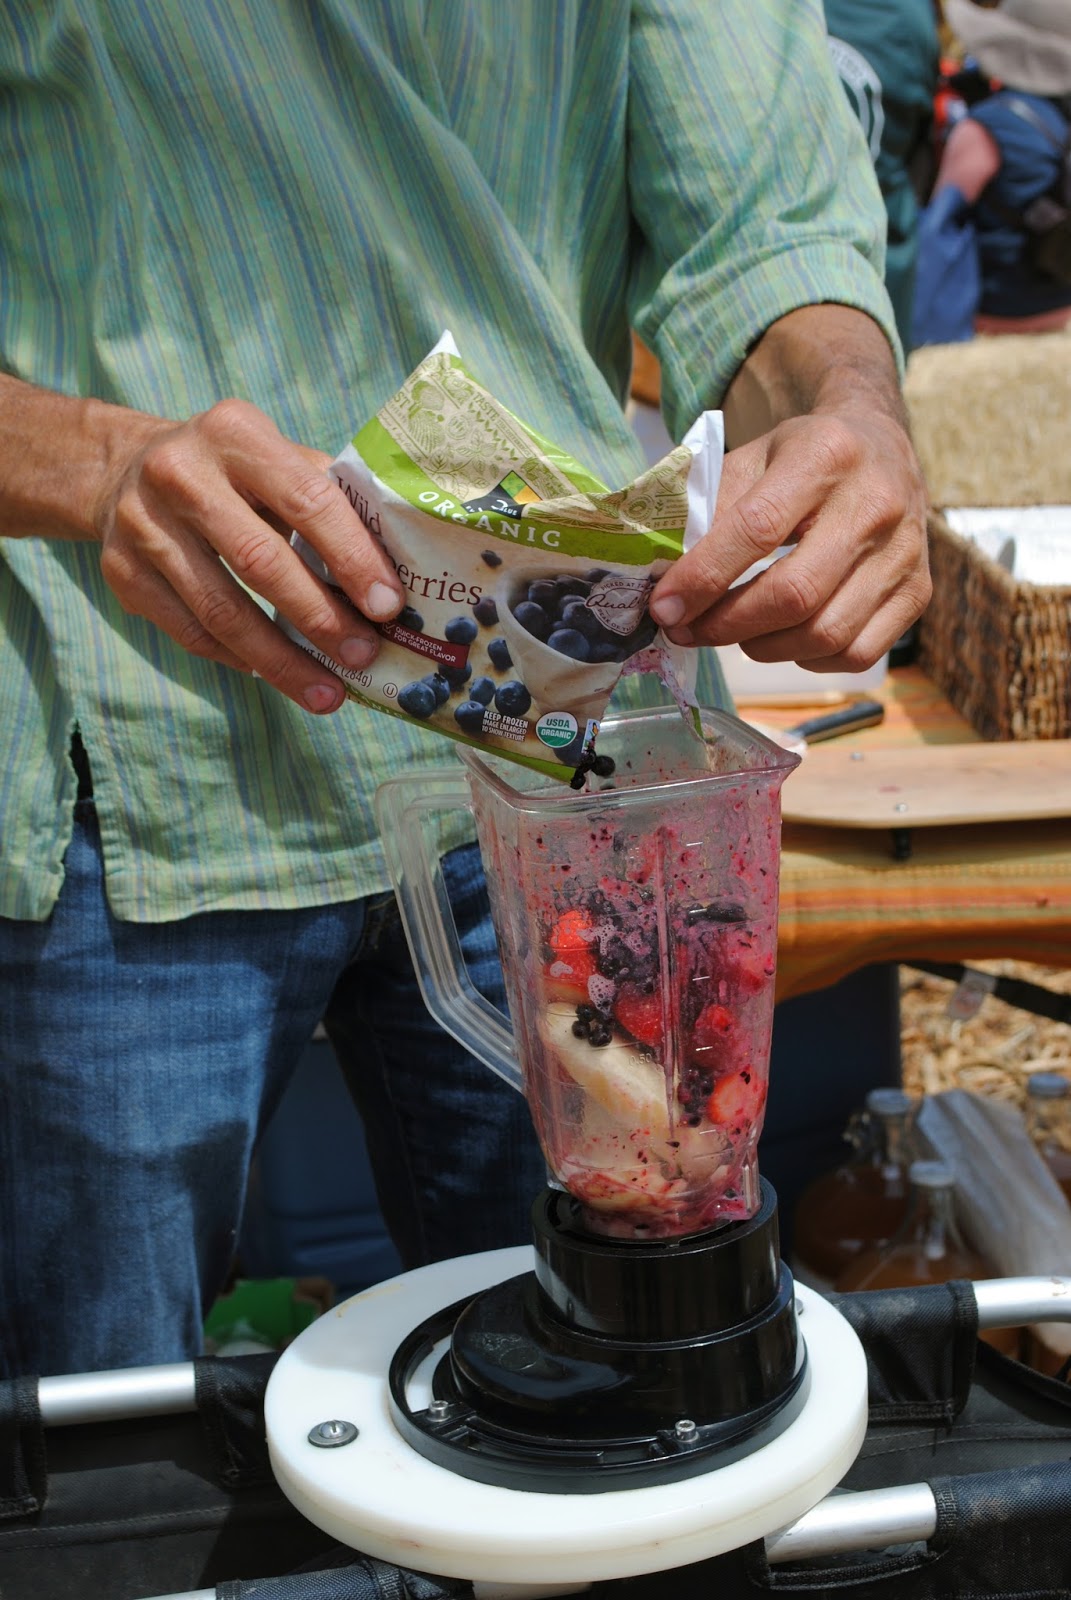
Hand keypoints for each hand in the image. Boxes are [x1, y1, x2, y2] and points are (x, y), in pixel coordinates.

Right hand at [94, 399, 402, 711]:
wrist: (124, 467)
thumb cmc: (232, 471)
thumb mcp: (275, 458)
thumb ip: (328, 500)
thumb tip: (396, 574)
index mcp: (234, 434)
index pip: (306, 500)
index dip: (351, 557)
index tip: (387, 606)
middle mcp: (181, 474)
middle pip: (260, 562)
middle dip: (319, 618)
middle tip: (362, 656)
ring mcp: (143, 525)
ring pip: (220, 611)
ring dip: (281, 661)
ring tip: (327, 693)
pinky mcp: (122, 571)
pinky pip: (190, 631)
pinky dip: (238, 659)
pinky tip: (275, 675)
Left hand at [649, 311, 930, 670]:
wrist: (879, 446)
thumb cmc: (800, 459)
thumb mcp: (750, 459)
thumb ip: (708, 512)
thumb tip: (665, 581)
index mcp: (826, 455)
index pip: (758, 530)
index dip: (705, 577)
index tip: (664, 607)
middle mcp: (876, 503)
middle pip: (795, 594)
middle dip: (726, 624)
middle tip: (686, 630)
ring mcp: (906, 553)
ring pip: (826, 633)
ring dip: (762, 647)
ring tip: (731, 632)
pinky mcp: (919, 592)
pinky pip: (857, 653)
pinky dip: (807, 660)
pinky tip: (783, 638)